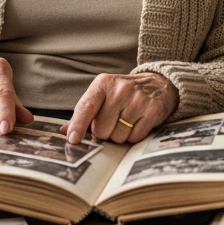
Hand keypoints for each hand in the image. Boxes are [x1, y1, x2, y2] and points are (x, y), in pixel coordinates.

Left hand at [61, 72, 178, 144]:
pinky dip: (135, 136)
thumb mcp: (104, 95)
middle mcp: (120, 89)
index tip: (73, 140)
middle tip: (114, 122)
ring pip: (118, 136)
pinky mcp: (152, 110)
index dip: (79, 125)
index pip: (86, 107)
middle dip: (106, 132)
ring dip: (121, 136)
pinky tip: (138, 123)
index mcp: (103, 84)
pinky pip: (135, 138)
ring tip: (128, 121)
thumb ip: (84, 113)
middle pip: (102, 129)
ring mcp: (137, 99)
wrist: (158, 84)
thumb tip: (65, 131)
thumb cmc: (124, 94)